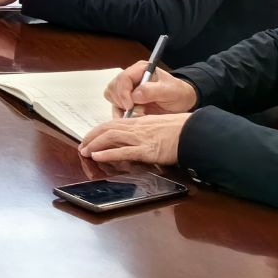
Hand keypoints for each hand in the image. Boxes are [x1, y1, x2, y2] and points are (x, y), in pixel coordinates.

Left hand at [77, 112, 191, 165]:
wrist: (194, 133)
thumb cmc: (180, 130)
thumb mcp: (158, 126)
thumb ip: (145, 131)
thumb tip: (136, 138)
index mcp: (140, 121)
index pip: (113, 123)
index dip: (98, 130)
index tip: (90, 137)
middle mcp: (137, 127)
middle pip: (107, 129)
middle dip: (92, 137)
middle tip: (82, 146)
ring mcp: (141, 138)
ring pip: (111, 137)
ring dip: (95, 144)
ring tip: (85, 151)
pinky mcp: (147, 150)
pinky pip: (123, 151)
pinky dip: (108, 154)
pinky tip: (98, 156)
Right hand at [103, 61, 198, 116]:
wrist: (180, 101)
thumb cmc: (177, 93)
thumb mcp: (170, 91)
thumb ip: (152, 91)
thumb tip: (135, 95)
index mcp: (140, 69)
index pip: (123, 78)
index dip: (124, 92)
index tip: (129, 106)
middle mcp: (131, 77)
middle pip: (114, 86)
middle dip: (121, 100)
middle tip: (133, 110)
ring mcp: (127, 88)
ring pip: (111, 95)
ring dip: (119, 106)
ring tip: (134, 112)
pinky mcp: (126, 99)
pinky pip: (114, 105)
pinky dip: (118, 113)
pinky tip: (126, 118)